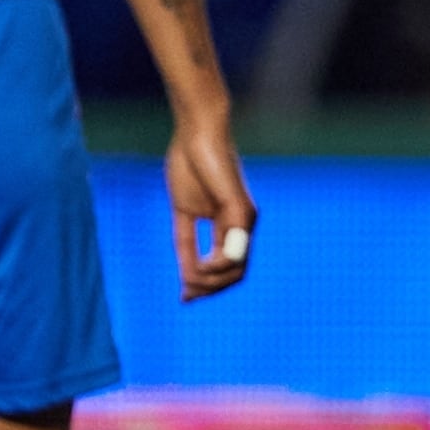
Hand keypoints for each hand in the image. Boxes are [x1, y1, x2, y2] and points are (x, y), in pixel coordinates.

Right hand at [168, 113, 255, 301]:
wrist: (197, 131)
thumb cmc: (190, 164)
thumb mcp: (184, 212)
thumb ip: (188, 242)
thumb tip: (188, 274)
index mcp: (231, 226)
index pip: (229, 267)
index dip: (208, 287)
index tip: (185, 298)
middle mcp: (243, 225)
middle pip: (236, 274)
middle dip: (209, 290)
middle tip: (186, 295)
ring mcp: (244, 218)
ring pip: (237, 267)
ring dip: (211, 282)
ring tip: (191, 280)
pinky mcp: (239, 208)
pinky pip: (234, 249)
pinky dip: (217, 265)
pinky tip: (200, 267)